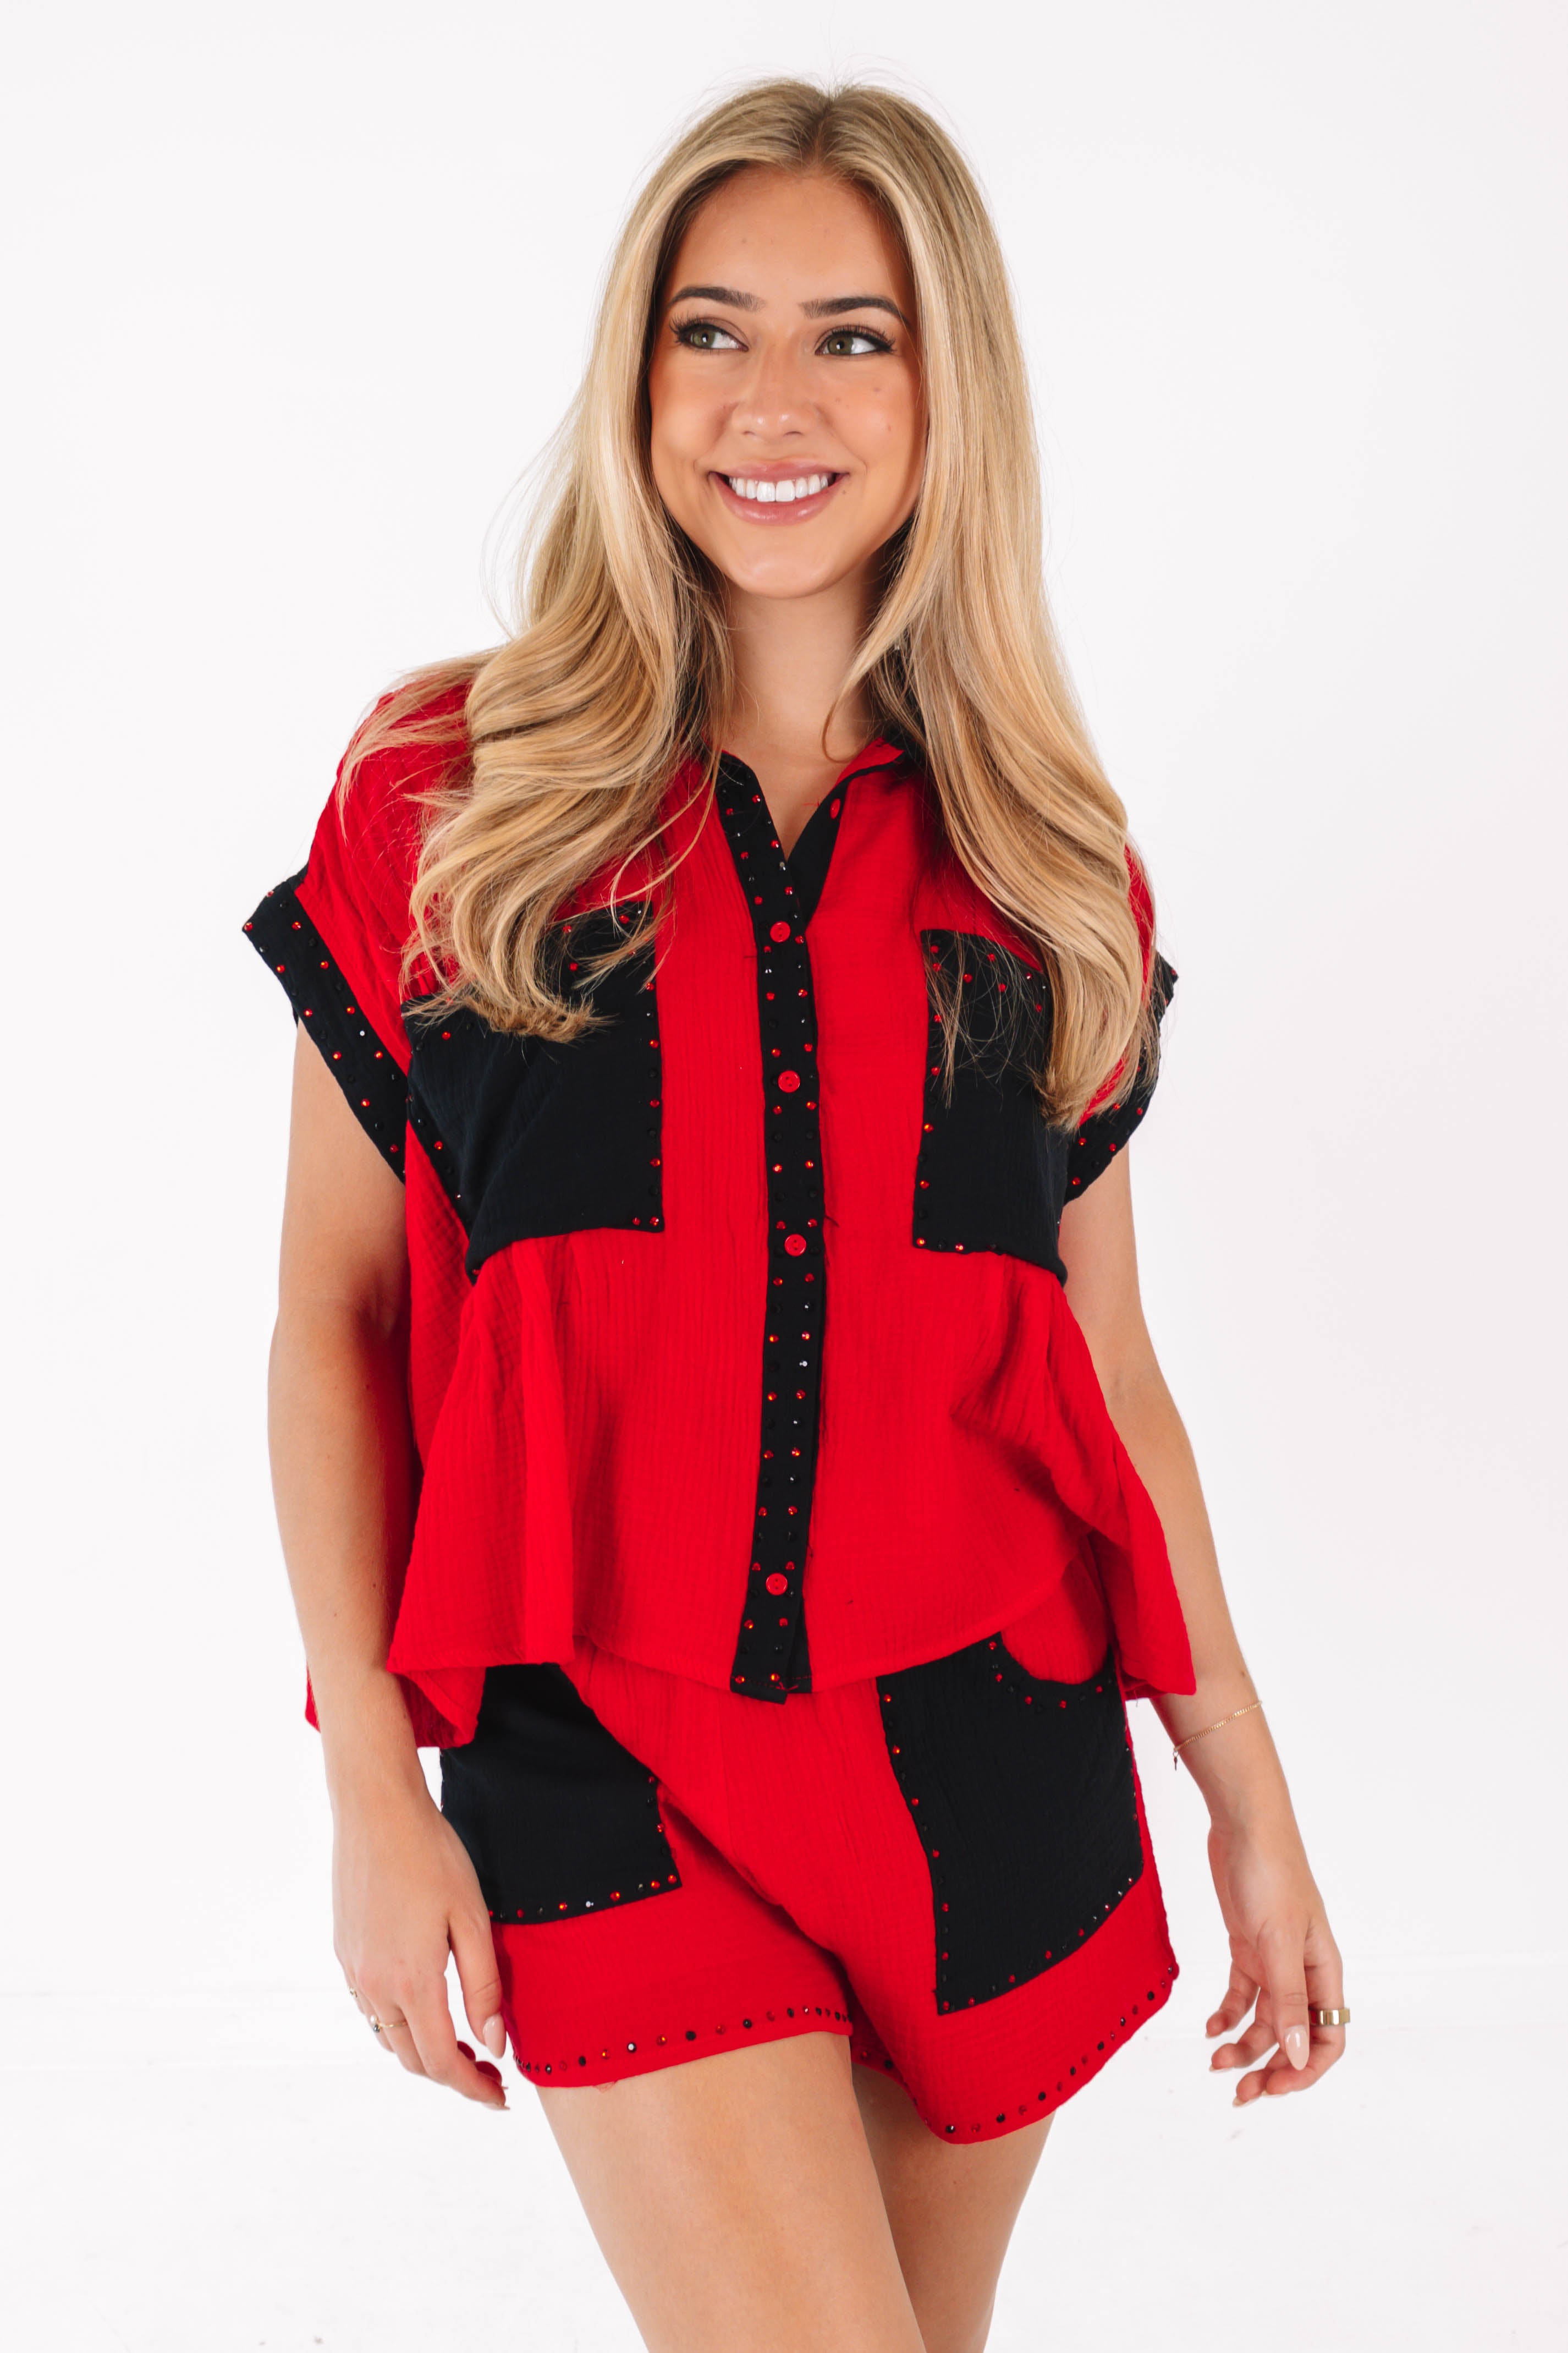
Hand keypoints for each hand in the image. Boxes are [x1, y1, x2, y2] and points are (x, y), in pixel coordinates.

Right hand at [332, 1760, 509, 2108]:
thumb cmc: (432, 1857)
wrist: (376, 1811)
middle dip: (452, 2075)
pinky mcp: (343, 1953)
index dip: (473, 2088)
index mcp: (412, 1982)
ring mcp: (354, 1971)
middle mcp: (375, 1986)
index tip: (500, 2097)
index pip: (443, 2061)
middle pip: (413, 2059)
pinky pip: (371, 2009)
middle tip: (489, 2072)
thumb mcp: (472, 1920)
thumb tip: (494, 2044)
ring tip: (462, 2044)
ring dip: (424, 2051)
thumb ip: (483, 1987)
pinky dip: (399, 2024)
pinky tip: (424, 2005)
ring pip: (388, 2037)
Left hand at [1204, 1810, 1345, 2105]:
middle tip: (1241, 2092)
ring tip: (1216, 2062)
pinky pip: (1242, 1994)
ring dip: (1243, 2045)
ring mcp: (1274, 1959)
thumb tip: (1296, 2056)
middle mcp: (1302, 1971)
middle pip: (1293, 2036)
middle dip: (1270, 2068)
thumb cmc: (1272, 1872)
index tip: (1274, 2086)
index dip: (1306, 2069)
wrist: (1243, 1824)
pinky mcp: (1247, 1946)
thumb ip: (1287, 1999)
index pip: (1328, 2038)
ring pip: (1264, 2020)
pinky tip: (1210, 2027)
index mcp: (1324, 1971)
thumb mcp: (1278, 1941)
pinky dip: (1227, 2015)